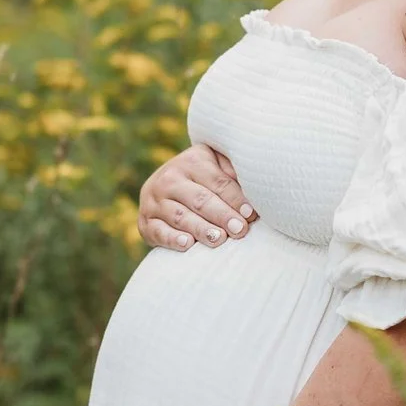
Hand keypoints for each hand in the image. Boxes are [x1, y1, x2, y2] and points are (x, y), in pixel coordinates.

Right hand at [136, 144, 256, 250]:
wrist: (166, 186)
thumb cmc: (205, 180)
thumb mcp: (218, 167)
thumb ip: (235, 174)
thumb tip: (260, 189)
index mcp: (191, 161)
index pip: (218, 182)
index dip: (235, 199)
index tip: (251, 214)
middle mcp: (169, 178)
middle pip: (200, 199)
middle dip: (222, 215)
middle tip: (240, 230)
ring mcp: (154, 200)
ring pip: (180, 216)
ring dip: (200, 228)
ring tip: (219, 239)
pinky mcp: (145, 221)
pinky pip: (158, 230)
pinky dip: (172, 238)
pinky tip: (188, 244)